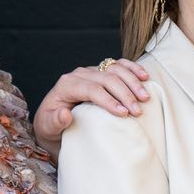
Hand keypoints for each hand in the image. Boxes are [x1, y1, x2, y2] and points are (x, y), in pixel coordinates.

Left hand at [33, 58, 150, 149]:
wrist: (53, 122)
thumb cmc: (51, 127)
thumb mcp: (48, 128)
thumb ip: (55, 121)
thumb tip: (65, 113)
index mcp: (66, 85)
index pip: (91, 89)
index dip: (108, 100)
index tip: (123, 114)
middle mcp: (79, 74)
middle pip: (106, 78)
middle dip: (124, 94)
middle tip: (138, 111)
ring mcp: (91, 71)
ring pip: (115, 69)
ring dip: (132, 82)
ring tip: (145, 98)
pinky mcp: (101, 72)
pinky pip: (118, 65)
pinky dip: (132, 69)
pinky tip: (144, 77)